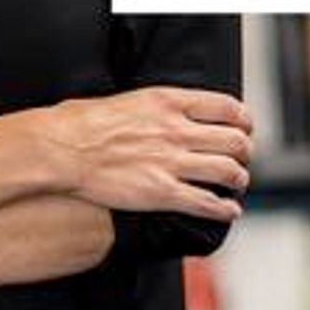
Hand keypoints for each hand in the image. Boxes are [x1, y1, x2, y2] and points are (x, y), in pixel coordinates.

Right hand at [47, 86, 251, 223]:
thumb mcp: (133, 98)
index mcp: (171, 102)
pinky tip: (229, 211)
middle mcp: (177, 130)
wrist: (64, 148)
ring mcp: (171, 163)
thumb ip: (163, 105)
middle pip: (234, 140)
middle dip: (245, 151)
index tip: (245, 127)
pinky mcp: (161, 193)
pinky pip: (205, 202)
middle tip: (243, 157)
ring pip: (227, 171)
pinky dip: (224, 209)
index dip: (244, 120)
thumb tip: (179, 111)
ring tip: (238, 182)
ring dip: (239, 179)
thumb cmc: (87, 121)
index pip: (228, 107)